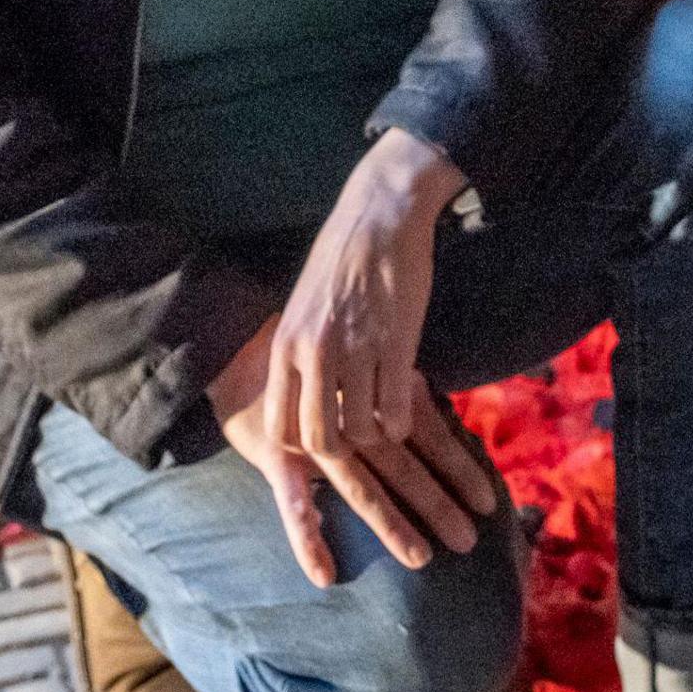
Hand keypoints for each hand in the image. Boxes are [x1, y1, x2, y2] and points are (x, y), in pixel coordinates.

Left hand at [213, 133, 497, 586]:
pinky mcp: (395, 342)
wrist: (378, 215)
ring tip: (395, 458)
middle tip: (364, 476)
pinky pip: (396, 404)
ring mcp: (355, 350)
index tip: (317, 468)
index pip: (283, 428)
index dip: (300, 456)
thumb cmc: (341, 261)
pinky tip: (409, 430)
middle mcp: (315, 354)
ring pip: (362, 429)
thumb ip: (303, 354)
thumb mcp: (305, 308)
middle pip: (322, 441)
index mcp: (288, 348)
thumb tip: (304, 396)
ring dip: (379, 450)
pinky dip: (400, 424)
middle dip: (344, 469)